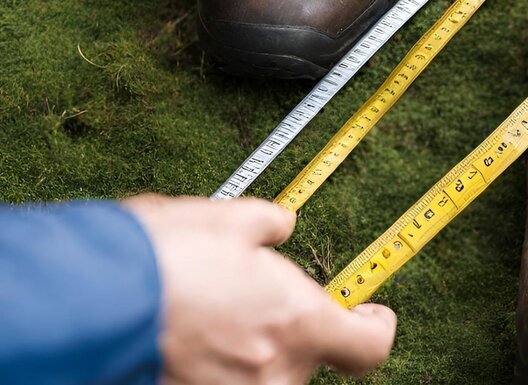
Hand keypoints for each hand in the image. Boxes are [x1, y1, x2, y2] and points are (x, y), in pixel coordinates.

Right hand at [125, 195, 395, 383]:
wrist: (92, 300)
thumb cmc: (167, 254)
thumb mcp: (231, 219)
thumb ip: (271, 225)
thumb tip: (282, 227)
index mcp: (301, 323)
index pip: (370, 347)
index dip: (374, 327)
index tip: (370, 311)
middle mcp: (276, 372)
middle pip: (306, 353)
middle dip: (288, 323)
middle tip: (249, 291)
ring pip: (262, 367)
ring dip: (248, 341)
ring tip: (206, 307)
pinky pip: (223, 377)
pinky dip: (214, 358)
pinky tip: (185, 329)